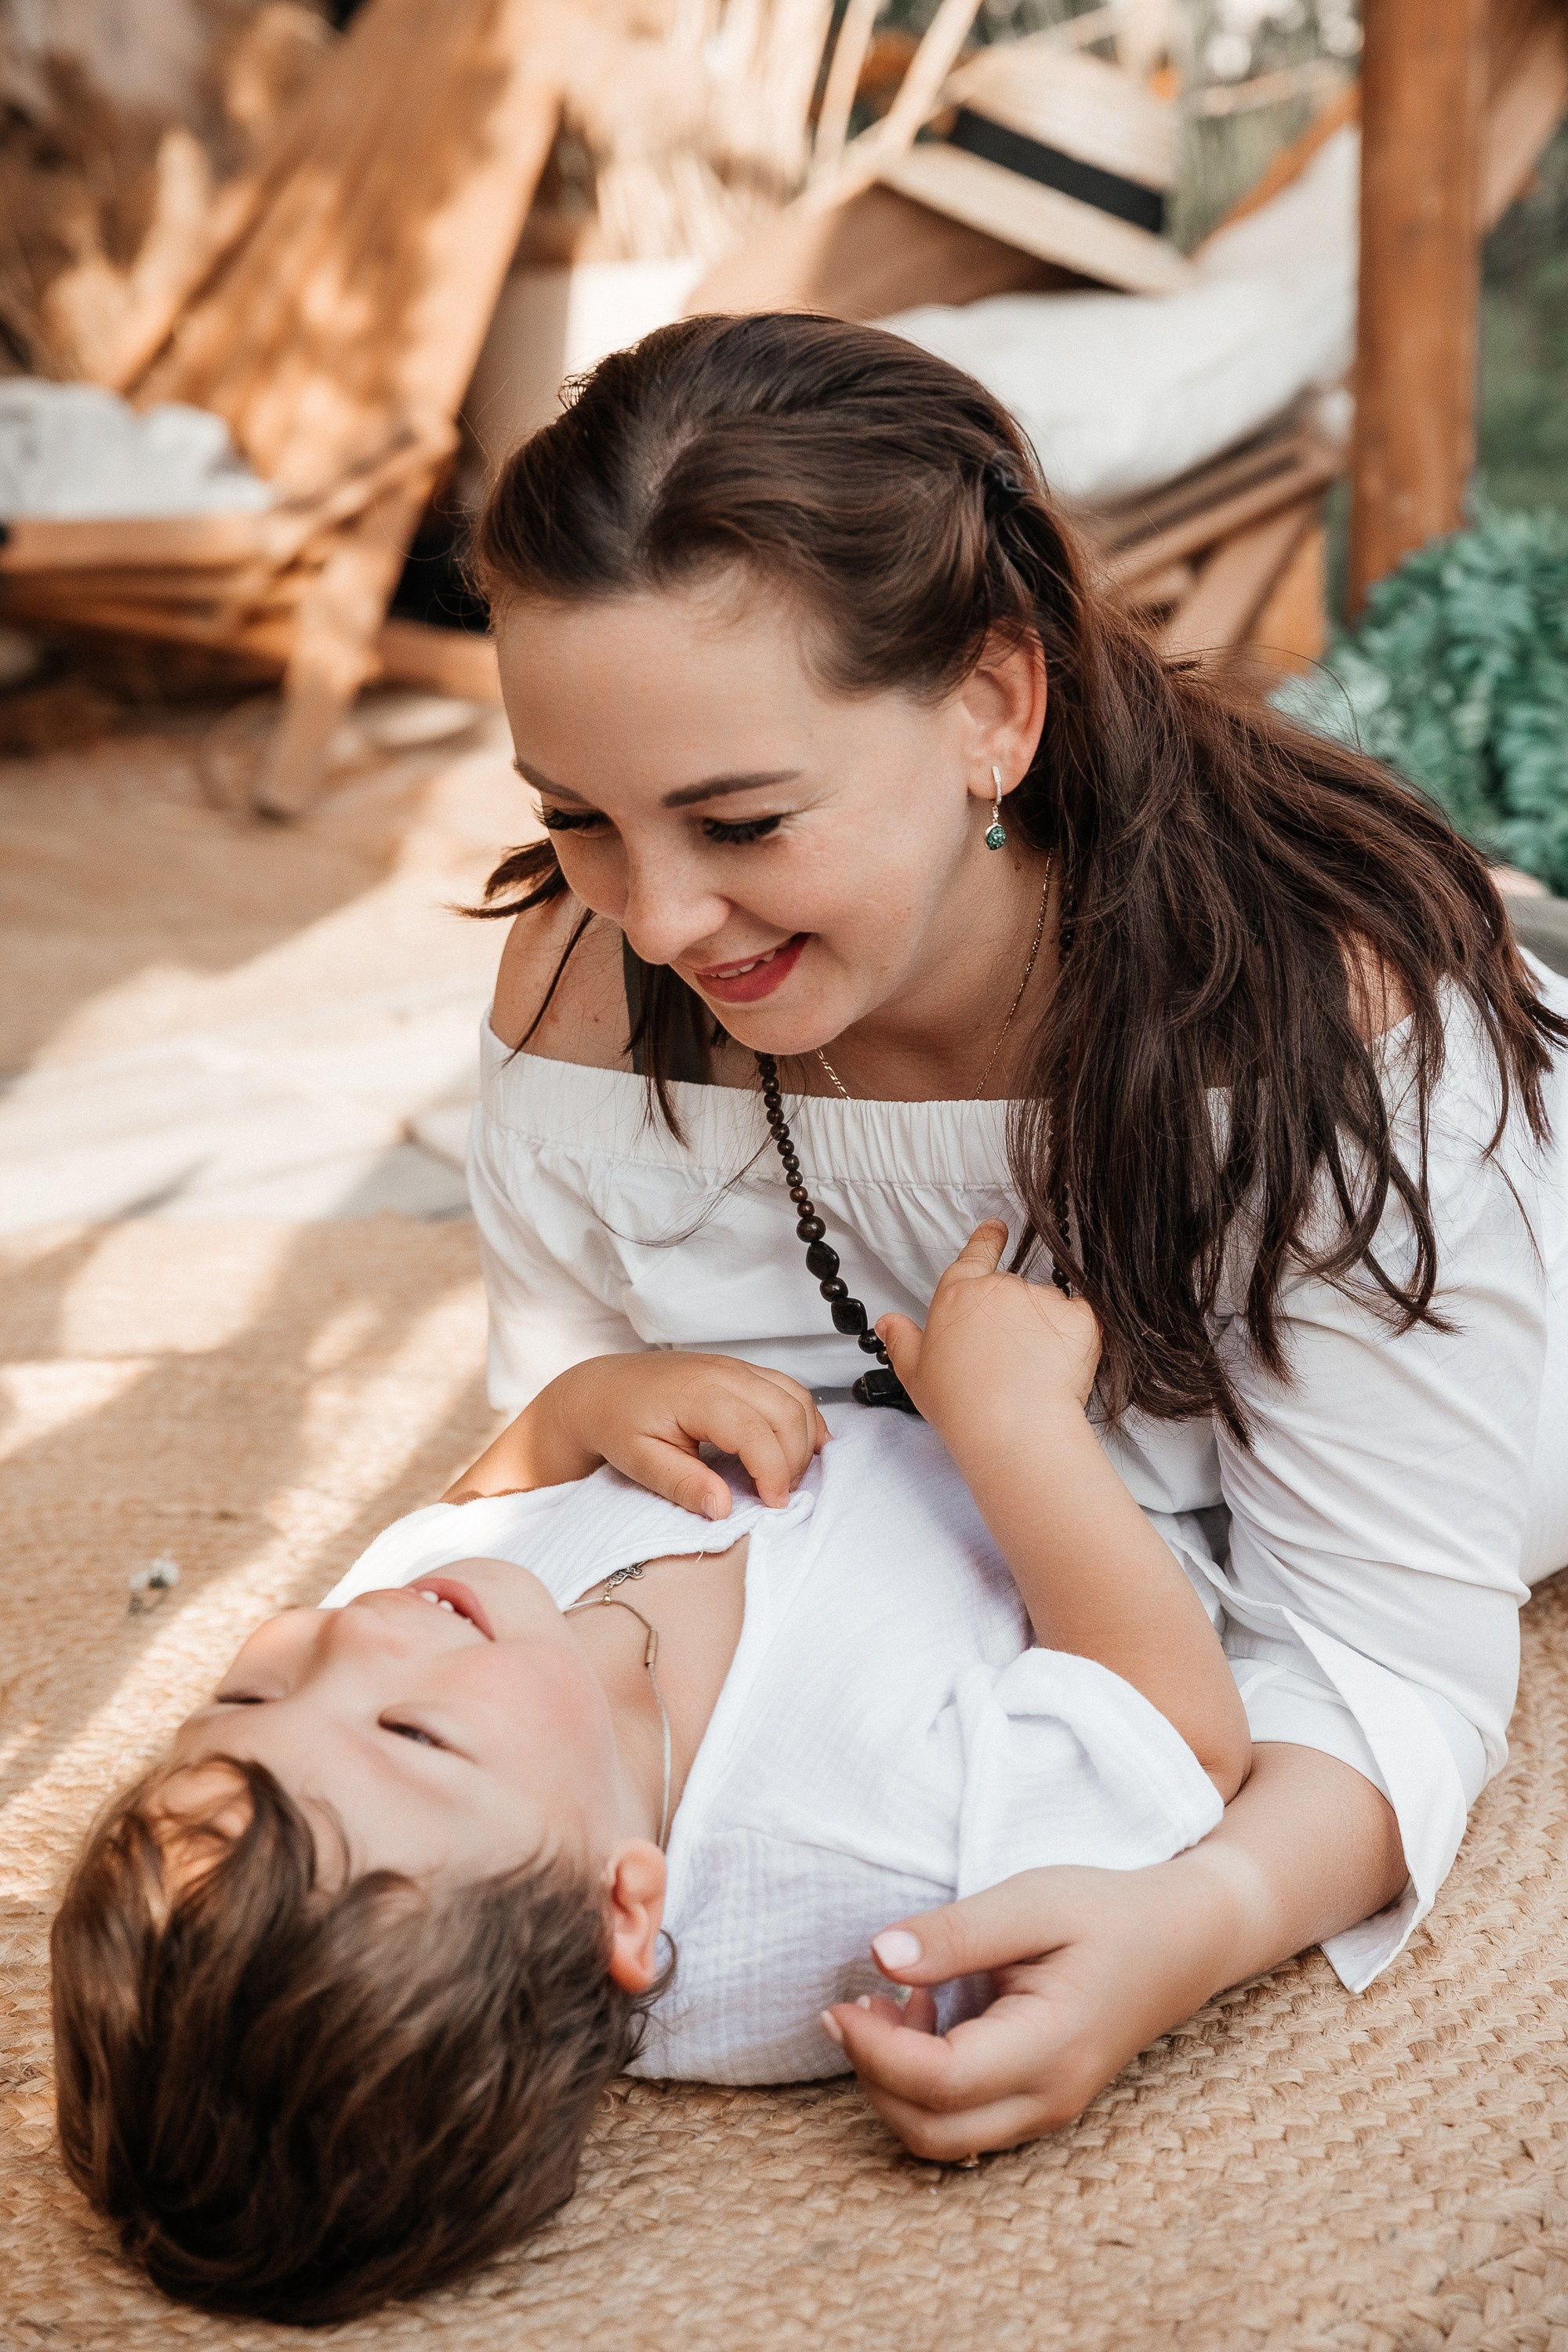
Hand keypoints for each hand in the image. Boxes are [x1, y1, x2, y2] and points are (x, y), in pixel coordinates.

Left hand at [444, 1352, 827, 1517]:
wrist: (601, 1389)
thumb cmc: (617, 1423)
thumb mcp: (640, 1462)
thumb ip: (683, 1484)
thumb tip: (724, 1508)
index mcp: (698, 1396)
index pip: (757, 1433)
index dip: (774, 1473)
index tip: (772, 1505)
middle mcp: (724, 1374)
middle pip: (786, 1413)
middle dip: (794, 1461)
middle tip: (777, 1496)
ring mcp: (735, 1368)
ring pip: (795, 1397)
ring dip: (803, 1438)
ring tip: (786, 1476)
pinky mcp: (740, 1370)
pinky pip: (787, 1387)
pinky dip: (803, 1416)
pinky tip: (803, 1444)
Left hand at [821, 1859, 1238, 2160]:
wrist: (1184, 1940)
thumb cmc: (1108, 1913)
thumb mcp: (1033, 1901)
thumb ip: (956, 1933)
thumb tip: (879, 1956)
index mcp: (1050, 2048)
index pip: (939, 2083)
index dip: (875, 2052)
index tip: (840, 2003)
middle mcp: (1049, 2098)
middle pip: (930, 2132)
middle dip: (874, 2077)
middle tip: (853, 2005)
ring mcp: (1047, 2109)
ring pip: (943, 2138)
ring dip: (896, 2084)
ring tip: (891, 2002)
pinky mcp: (1038, 2102)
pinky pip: (963, 2121)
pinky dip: (924, 2085)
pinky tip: (925, 2017)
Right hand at [876, 1222, 1101, 1430]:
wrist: (1013, 1428)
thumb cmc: (961, 1406)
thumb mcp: (915, 1374)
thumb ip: (902, 1341)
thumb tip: (890, 1323)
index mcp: (959, 1295)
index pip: (976, 1253)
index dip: (988, 1239)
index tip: (996, 1228)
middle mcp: (1000, 1288)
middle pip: (1012, 1292)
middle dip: (1014, 1319)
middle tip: (1009, 1361)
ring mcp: (1041, 1299)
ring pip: (1047, 1307)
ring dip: (1044, 1330)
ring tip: (1033, 1373)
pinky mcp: (1078, 1318)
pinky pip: (1081, 1319)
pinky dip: (1075, 1340)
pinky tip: (1060, 1368)